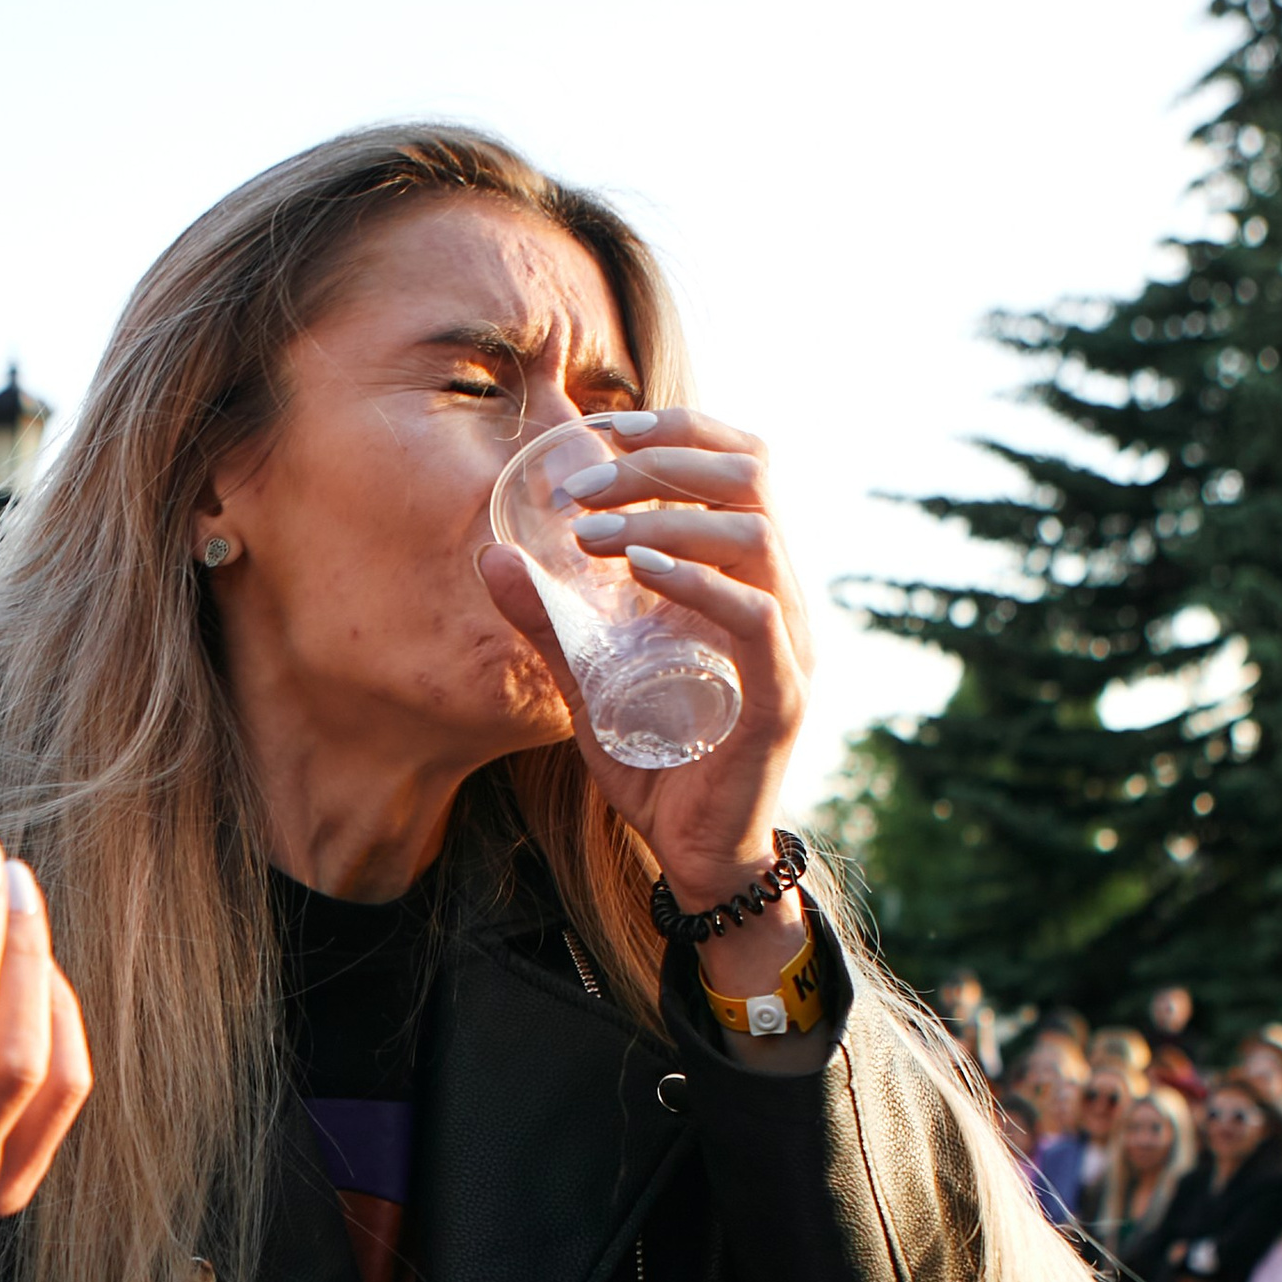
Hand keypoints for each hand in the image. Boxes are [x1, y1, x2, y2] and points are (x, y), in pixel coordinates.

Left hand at [480, 410, 813, 909]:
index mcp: (750, 577)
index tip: (605, 426)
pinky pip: (754, 616)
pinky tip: (641, 574)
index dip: (681, 428)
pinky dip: (699, 584)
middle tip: (582, 487)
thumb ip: (550, 624)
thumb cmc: (657, 760)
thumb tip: (492, 556)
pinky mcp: (780, 694)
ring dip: (666, 519)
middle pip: (751, 479)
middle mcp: (782, 596)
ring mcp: (789, 644)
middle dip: (661, 463)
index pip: (740, 464)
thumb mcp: (590, 680)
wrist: (698, 856)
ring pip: (754, 538)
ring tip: (594, 533)